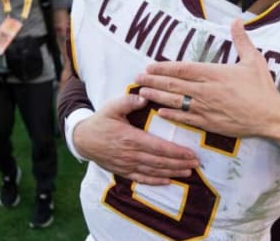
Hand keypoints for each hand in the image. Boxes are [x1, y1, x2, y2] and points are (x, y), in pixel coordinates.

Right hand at [73, 94, 199, 184]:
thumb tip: (145, 97)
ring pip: (154, 171)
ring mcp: (127, 164)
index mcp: (131, 138)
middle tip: (196, 164)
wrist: (83, 139)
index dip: (176, 152)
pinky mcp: (123, 171)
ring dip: (172, 172)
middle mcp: (131, 154)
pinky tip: (168, 181)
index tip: (190, 153)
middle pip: (160, 161)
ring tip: (188, 172)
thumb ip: (128, 101)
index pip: (159, 147)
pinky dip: (155, 181)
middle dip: (180, 163)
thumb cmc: (101, 121)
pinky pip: (141, 178)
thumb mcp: (112, 107)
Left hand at [136, 20, 279, 148]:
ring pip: (176, 101)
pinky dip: (172, 115)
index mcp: (215, 74)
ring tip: (143, 92)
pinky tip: (160, 112)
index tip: (149, 66)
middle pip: (174, 84)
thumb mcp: (254, 60)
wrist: (271, 116)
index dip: (164, 67)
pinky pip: (186, 119)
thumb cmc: (263, 88)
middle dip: (154, 80)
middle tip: (137, 78)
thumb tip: (236, 20)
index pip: (183, 69)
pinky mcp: (210, 123)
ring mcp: (207, 108)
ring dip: (158, 96)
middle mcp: (207, 91)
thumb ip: (241, 40)